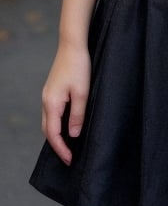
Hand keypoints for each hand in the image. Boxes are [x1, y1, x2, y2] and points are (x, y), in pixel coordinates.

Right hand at [41, 42, 90, 163]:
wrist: (72, 45)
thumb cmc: (79, 67)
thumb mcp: (82, 92)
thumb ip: (77, 115)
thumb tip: (73, 135)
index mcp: (51, 103)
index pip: (53, 134)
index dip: (61, 149)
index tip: (70, 160)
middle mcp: (46, 101)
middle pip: (47, 130)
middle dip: (57, 145)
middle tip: (69, 157)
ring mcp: (48, 95)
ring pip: (49, 121)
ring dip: (56, 135)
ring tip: (69, 145)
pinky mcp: (52, 90)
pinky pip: (52, 113)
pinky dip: (57, 123)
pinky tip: (67, 125)